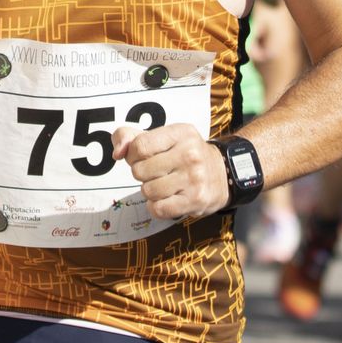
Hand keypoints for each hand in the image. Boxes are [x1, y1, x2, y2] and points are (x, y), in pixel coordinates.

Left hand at [112, 124, 229, 220]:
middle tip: (156, 173)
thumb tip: (117, 153)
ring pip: (148, 191)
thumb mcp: (164, 136)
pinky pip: (158, 209)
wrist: (224, 173)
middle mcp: (189, 154)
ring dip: (150, 191)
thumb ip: (131, 136)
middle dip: (141, 174)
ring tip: (164, 185)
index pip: (139, 146)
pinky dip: (156, 207)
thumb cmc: (186, 154)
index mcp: (181, 133)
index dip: (133, 155)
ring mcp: (194, 178)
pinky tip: (166, 199)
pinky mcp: (195, 200)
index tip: (142, 158)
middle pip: (140, 171)